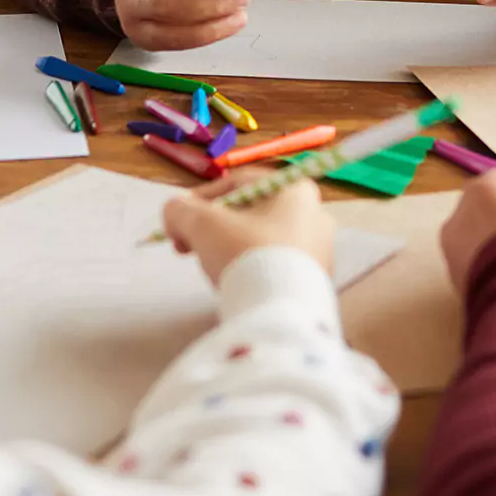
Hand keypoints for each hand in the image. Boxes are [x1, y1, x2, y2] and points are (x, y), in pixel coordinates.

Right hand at [162, 170, 334, 286]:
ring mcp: (320, 247)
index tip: (179, 223)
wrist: (279, 311)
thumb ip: (181, 210)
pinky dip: (253, 269)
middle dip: (214, 228)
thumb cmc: (245, 252)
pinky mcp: (316, 278)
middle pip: (251, 212)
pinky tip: (237, 285)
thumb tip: (174, 211)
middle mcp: (316, 212)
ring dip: (231, 249)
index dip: (201, 200)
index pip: (239, 184)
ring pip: (262, 239)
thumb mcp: (202, 224)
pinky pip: (276, 264)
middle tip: (189, 248)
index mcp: (295, 188)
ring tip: (213, 269)